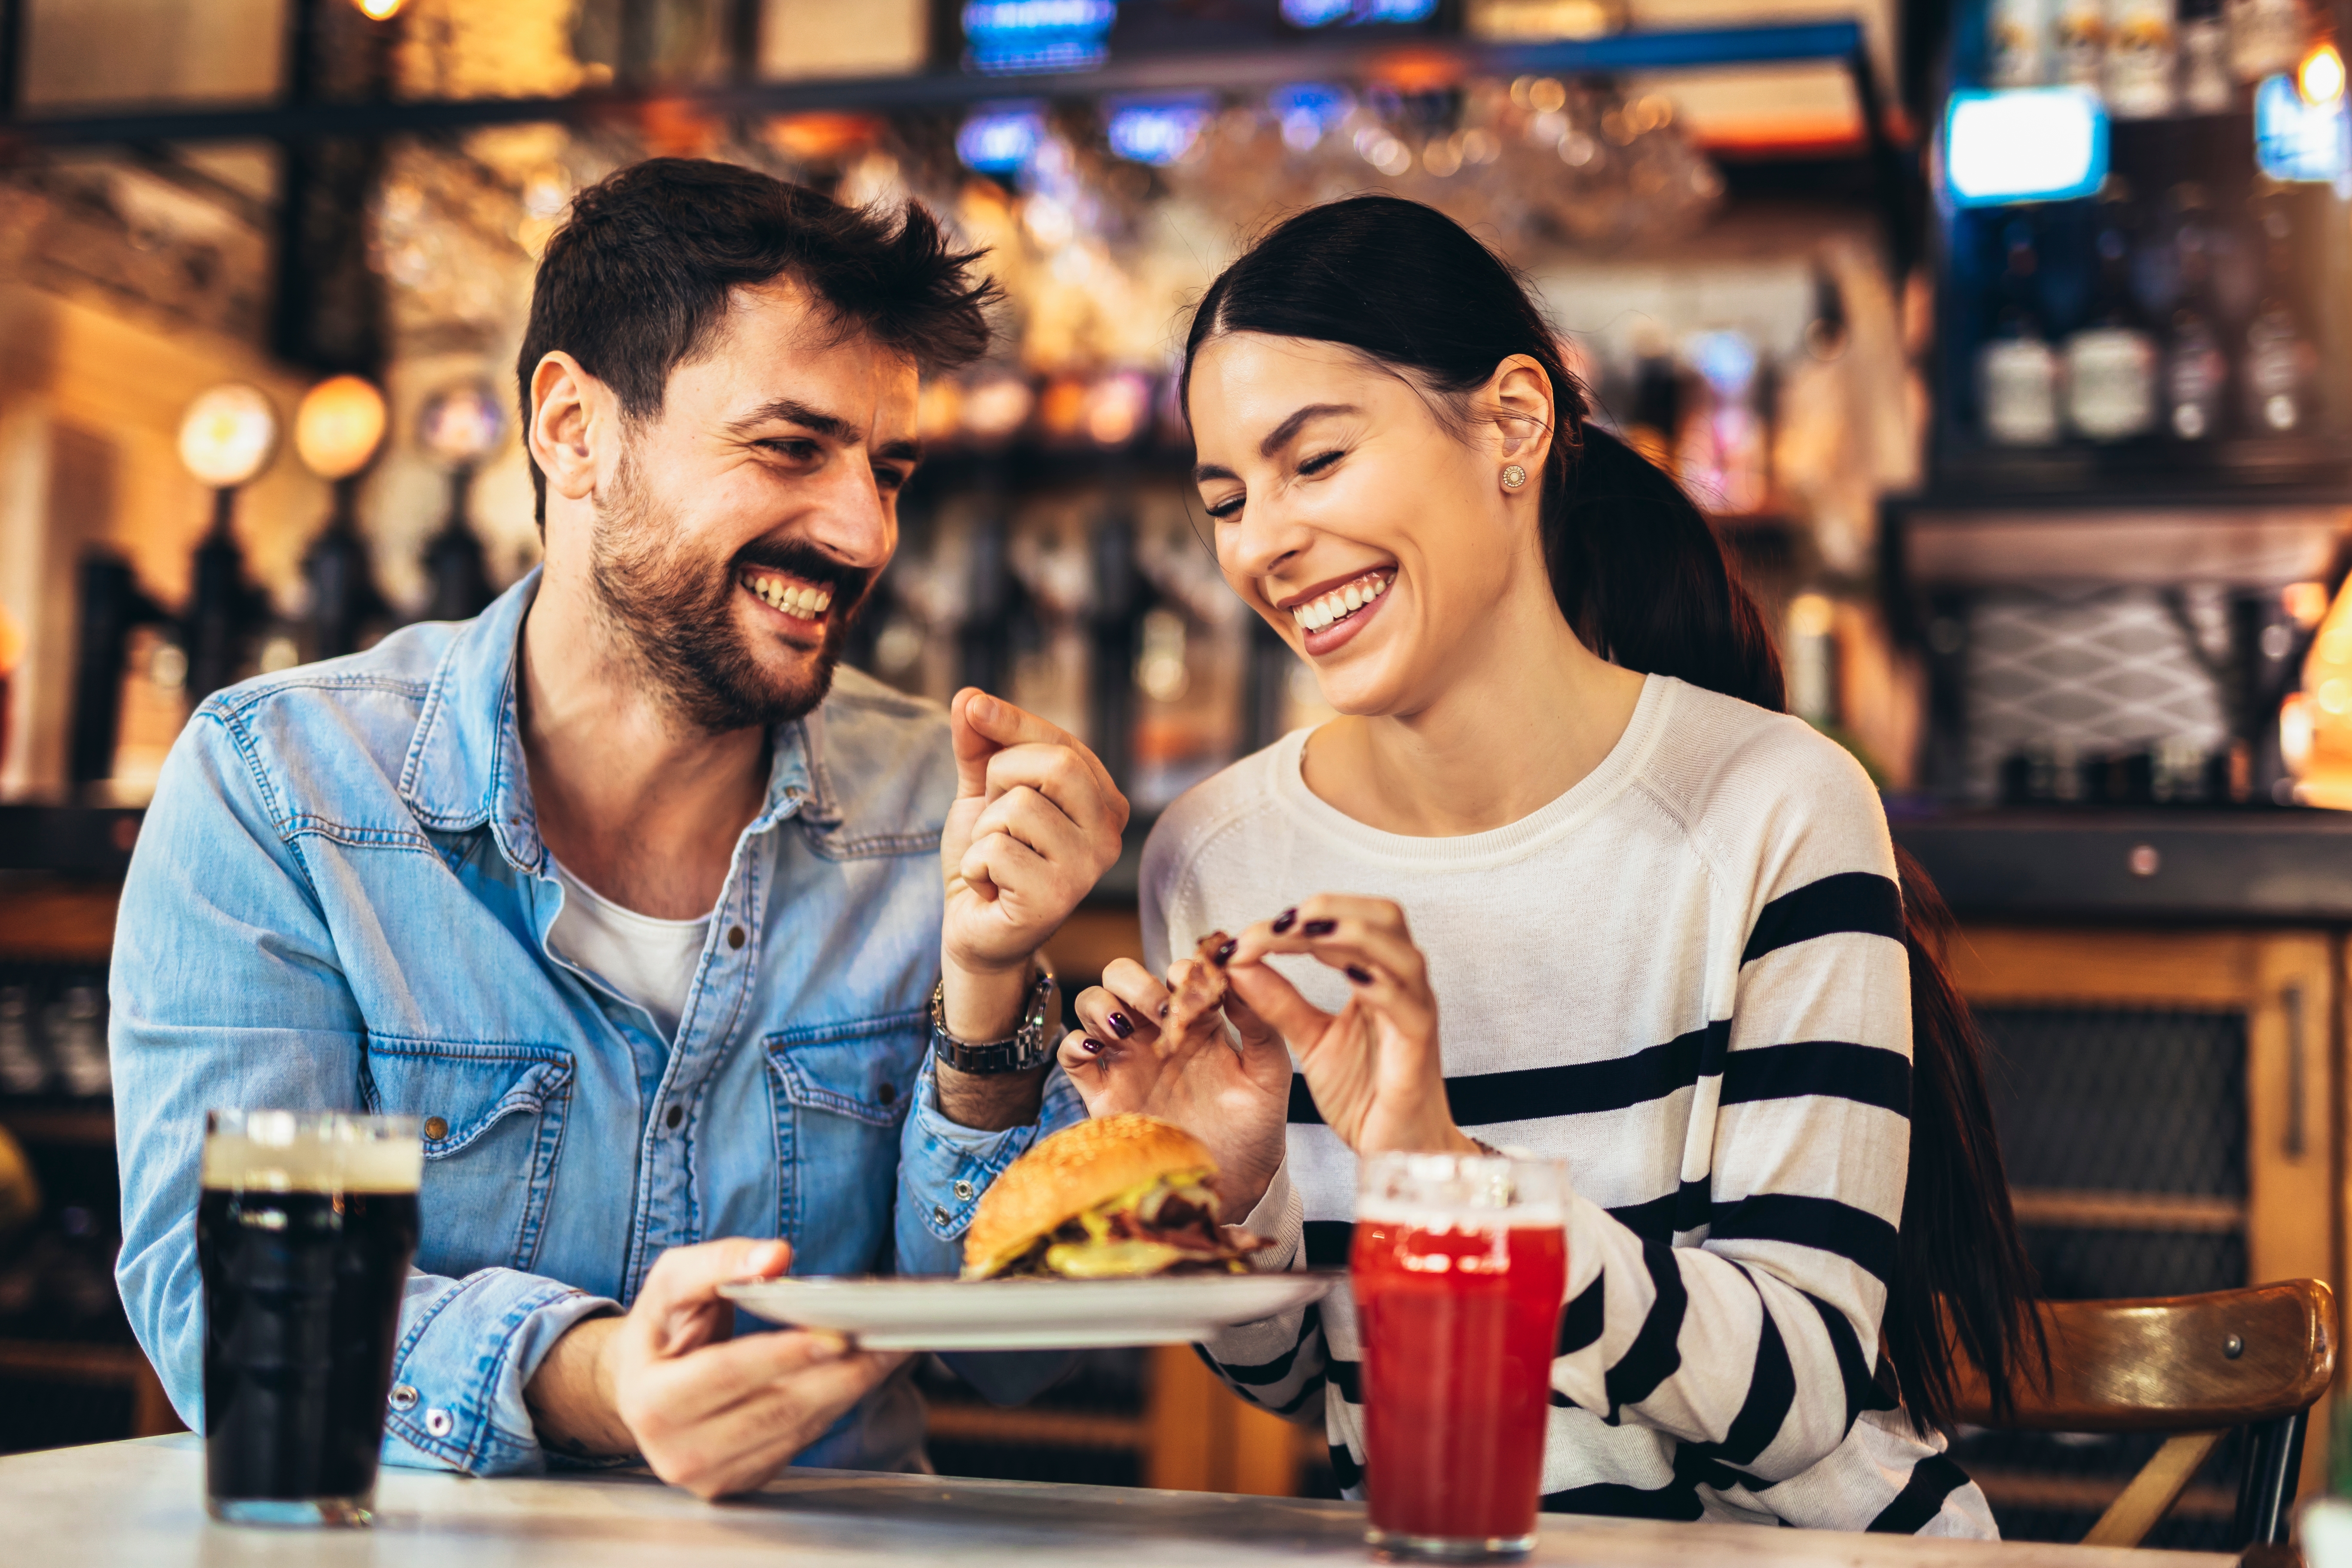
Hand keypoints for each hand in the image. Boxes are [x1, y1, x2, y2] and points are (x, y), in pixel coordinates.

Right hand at [524, 1238, 904, 1498]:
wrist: (642, 1388)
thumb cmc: (663, 1328)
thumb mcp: (673, 1283)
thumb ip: (720, 1262)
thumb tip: (775, 1259)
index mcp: (651, 1401)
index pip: (727, 1375)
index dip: (784, 1355)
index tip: (837, 1333)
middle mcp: (677, 1451)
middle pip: (774, 1410)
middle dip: (839, 1373)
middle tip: (887, 1339)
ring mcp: (711, 1474)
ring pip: (796, 1431)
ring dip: (849, 1390)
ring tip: (888, 1351)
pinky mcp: (741, 1481)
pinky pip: (799, 1444)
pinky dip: (835, 1408)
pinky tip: (860, 1376)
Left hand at [939, 688, 1127, 1040]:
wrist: (973, 929)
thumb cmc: (989, 859)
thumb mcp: (982, 794)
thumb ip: (980, 746)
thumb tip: (968, 696)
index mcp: (1103, 801)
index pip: (1062, 741)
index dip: (1012, 719)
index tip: (971, 705)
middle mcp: (1109, 833)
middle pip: (1056, 764)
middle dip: (1001, 778)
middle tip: (992, 816)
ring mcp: (1088, 869)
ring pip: (1020, 807)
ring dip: (984, 830)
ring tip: (993, 858)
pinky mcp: (1056, 899)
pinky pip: (997, 850)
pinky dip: (975, 864)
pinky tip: (989, 886)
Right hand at [1056, 953, 1290, 1218]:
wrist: (1235, 1185)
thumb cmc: (1256, 1129)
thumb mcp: (1268, 1073)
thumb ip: (1258, 1022)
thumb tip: (1240, 969)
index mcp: (1197, 1021)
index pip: (1174, 972)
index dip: (1179, 970)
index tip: (1193, 991)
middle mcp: (1157, 1034)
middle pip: (1121, 977)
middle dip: (1133, 982)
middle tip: (1157, 1010)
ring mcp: (1127, 1062)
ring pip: (1092, 1005)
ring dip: (1101, 1005)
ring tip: (1124, 1030)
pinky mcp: (1104, 1095)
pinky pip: (1071, 1056)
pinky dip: (1074, 1042)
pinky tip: (1096, 1051)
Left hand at [1224, 897, 1476, 1159]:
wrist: (1397, 1153)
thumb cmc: (1365, 1096)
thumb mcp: (1311, 1041)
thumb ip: (1278, 1002)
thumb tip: (1238, 962)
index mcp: (1375, 978)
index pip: (1346, 924)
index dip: (1299, 919)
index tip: (1249, 932)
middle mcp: (1401, 986)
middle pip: (1384, 917)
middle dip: (1332, 908)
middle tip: (1280, 920)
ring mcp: (1416, 1012)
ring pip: (1400, 952)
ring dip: (1352, 933)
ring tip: (1305, 930)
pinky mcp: (1420, 1046)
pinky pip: (1407, 1004)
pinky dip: (1379, 983)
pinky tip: (1349, 975)